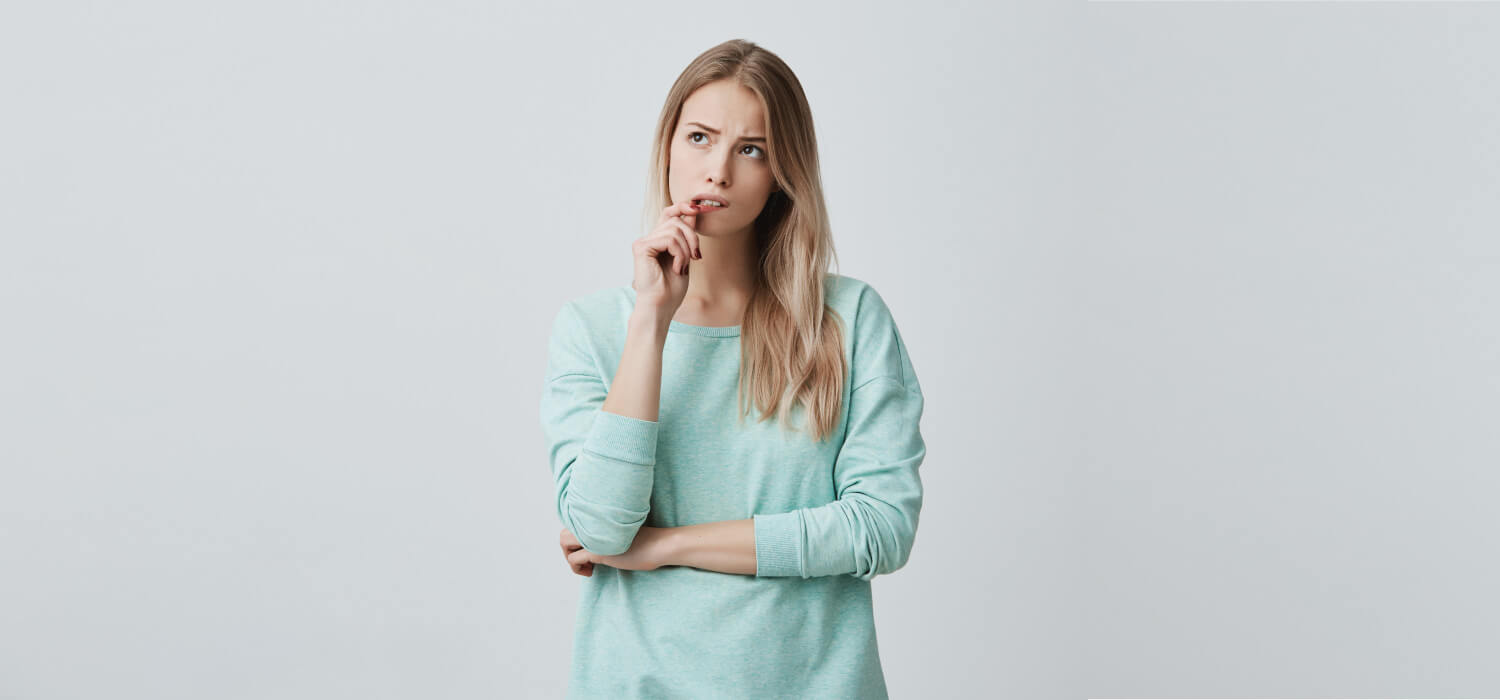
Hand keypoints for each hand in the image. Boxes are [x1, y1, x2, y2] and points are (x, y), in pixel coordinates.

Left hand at [559, 526, 672, 576]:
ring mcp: (593, 536)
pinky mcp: (596, 551)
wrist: (658, 545)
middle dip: (568, 550)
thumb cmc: (645, 541)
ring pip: (564, 544)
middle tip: (583, 560)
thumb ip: (605, 533)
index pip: (574, 525)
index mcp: (598, 517)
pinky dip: (578, 569)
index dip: (577, 540)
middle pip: (563, 534)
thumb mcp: (621, 534)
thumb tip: (593, 544)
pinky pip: (573, 560)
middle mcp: (592, 524)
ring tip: (587, 567)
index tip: (588, 551)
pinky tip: (592, 572)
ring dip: (570, 558)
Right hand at [631, 199, 703, 316]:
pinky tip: (677, 268)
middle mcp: (649, 238)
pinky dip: (679, 254)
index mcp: (658, 240)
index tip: (699, 207)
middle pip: (676, 220)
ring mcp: (643, 242)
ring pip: (675, 230)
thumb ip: (686, 236)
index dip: (683, 206)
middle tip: (697, 256)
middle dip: (692, 236)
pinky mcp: (642, 248)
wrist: (662, 306)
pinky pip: (669, 239)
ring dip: (686, 250)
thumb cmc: (672, 288)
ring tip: (683, 266)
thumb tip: (694, 212)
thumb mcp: (685, 257)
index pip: (669, 213)